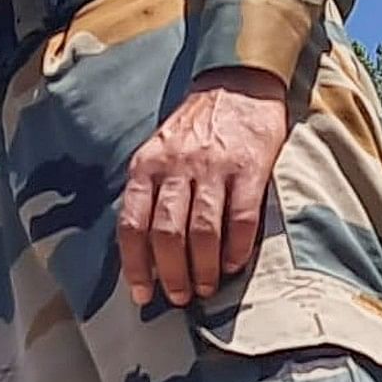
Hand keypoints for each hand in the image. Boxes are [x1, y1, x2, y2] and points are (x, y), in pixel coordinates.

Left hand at [117, 69, 290, 309]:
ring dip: (202, 268)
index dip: (135, 265)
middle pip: (166, 233)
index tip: (141, 293)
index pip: (132, 223)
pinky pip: (240, 218)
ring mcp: (213, 168)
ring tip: (204, 288)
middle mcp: (176, 167)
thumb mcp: (158, 151)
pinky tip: (232, 265)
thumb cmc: (195, 128)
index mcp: (146, 166)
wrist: (237, 84)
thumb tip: (143, 249)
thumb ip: (149, 191)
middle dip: (170, 273)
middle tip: (178, 297)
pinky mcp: (249, 168)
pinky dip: (236, 249)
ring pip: (202, 231)